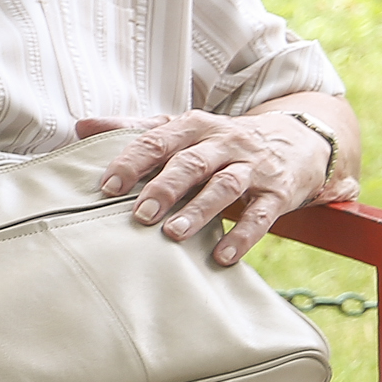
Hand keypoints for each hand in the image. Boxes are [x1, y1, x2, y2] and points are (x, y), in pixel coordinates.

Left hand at [77, 111, 334, 268]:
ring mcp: (254, 167)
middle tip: (139, 213)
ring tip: (174, 233)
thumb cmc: (223, 141)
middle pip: (192, 163)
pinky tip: (222, 256)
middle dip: (164, 188)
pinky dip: (243, 236)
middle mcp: (225, 142)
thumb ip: (136, 131)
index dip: (132, 162)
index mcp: (195, 125)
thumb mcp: (183, 129)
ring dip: (199, 210)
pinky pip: (262, 215)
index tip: (107, 186)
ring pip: (225, 186)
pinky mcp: (279, 192)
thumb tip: (82, 127)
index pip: (158, 140)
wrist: (298, 139)